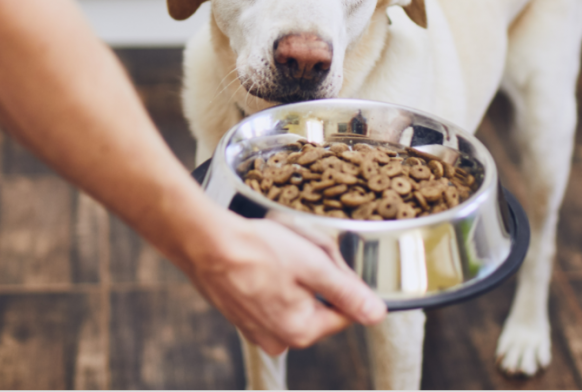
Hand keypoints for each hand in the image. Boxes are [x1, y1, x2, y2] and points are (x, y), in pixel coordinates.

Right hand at [180, 206, 386, 354]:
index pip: (345, 313)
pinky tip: (263, 260)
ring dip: (295, 277)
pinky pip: (271, 298)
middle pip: (320, 306)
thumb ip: (348, 292)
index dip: (343, 282)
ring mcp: (256, 330)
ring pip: (296, 300)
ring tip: (278, 254)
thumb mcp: (314, 266)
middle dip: (317, 278)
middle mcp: (278, 339)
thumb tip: (377, 314)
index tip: (327, 260)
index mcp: (301, 332)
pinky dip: (272, 280)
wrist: (205, 242)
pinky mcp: (241, 316)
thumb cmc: (257, 250)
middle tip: (300, 252)